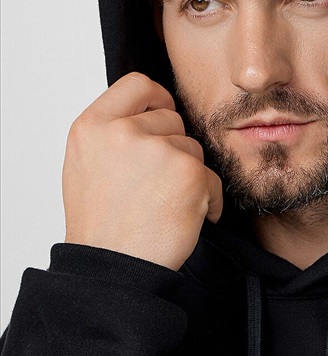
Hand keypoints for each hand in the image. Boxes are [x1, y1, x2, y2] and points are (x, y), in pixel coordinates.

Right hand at [63, 72, 222, 270]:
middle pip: (172, 119)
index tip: (161, 117)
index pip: (138, 84)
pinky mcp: (189, 172)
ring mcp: (157, 150)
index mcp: (91, 126)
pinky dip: (207, 201)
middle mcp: (122, 132)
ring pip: (193, 149)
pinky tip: (182, 219)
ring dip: (189, 177)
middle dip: (172, 149)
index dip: (156, 100)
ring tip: (162, 206)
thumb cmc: (101, 226)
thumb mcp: (86, 165)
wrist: (112, 270)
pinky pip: (213, 178)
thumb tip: (147, 111)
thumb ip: (112, 133)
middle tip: (153, 187)